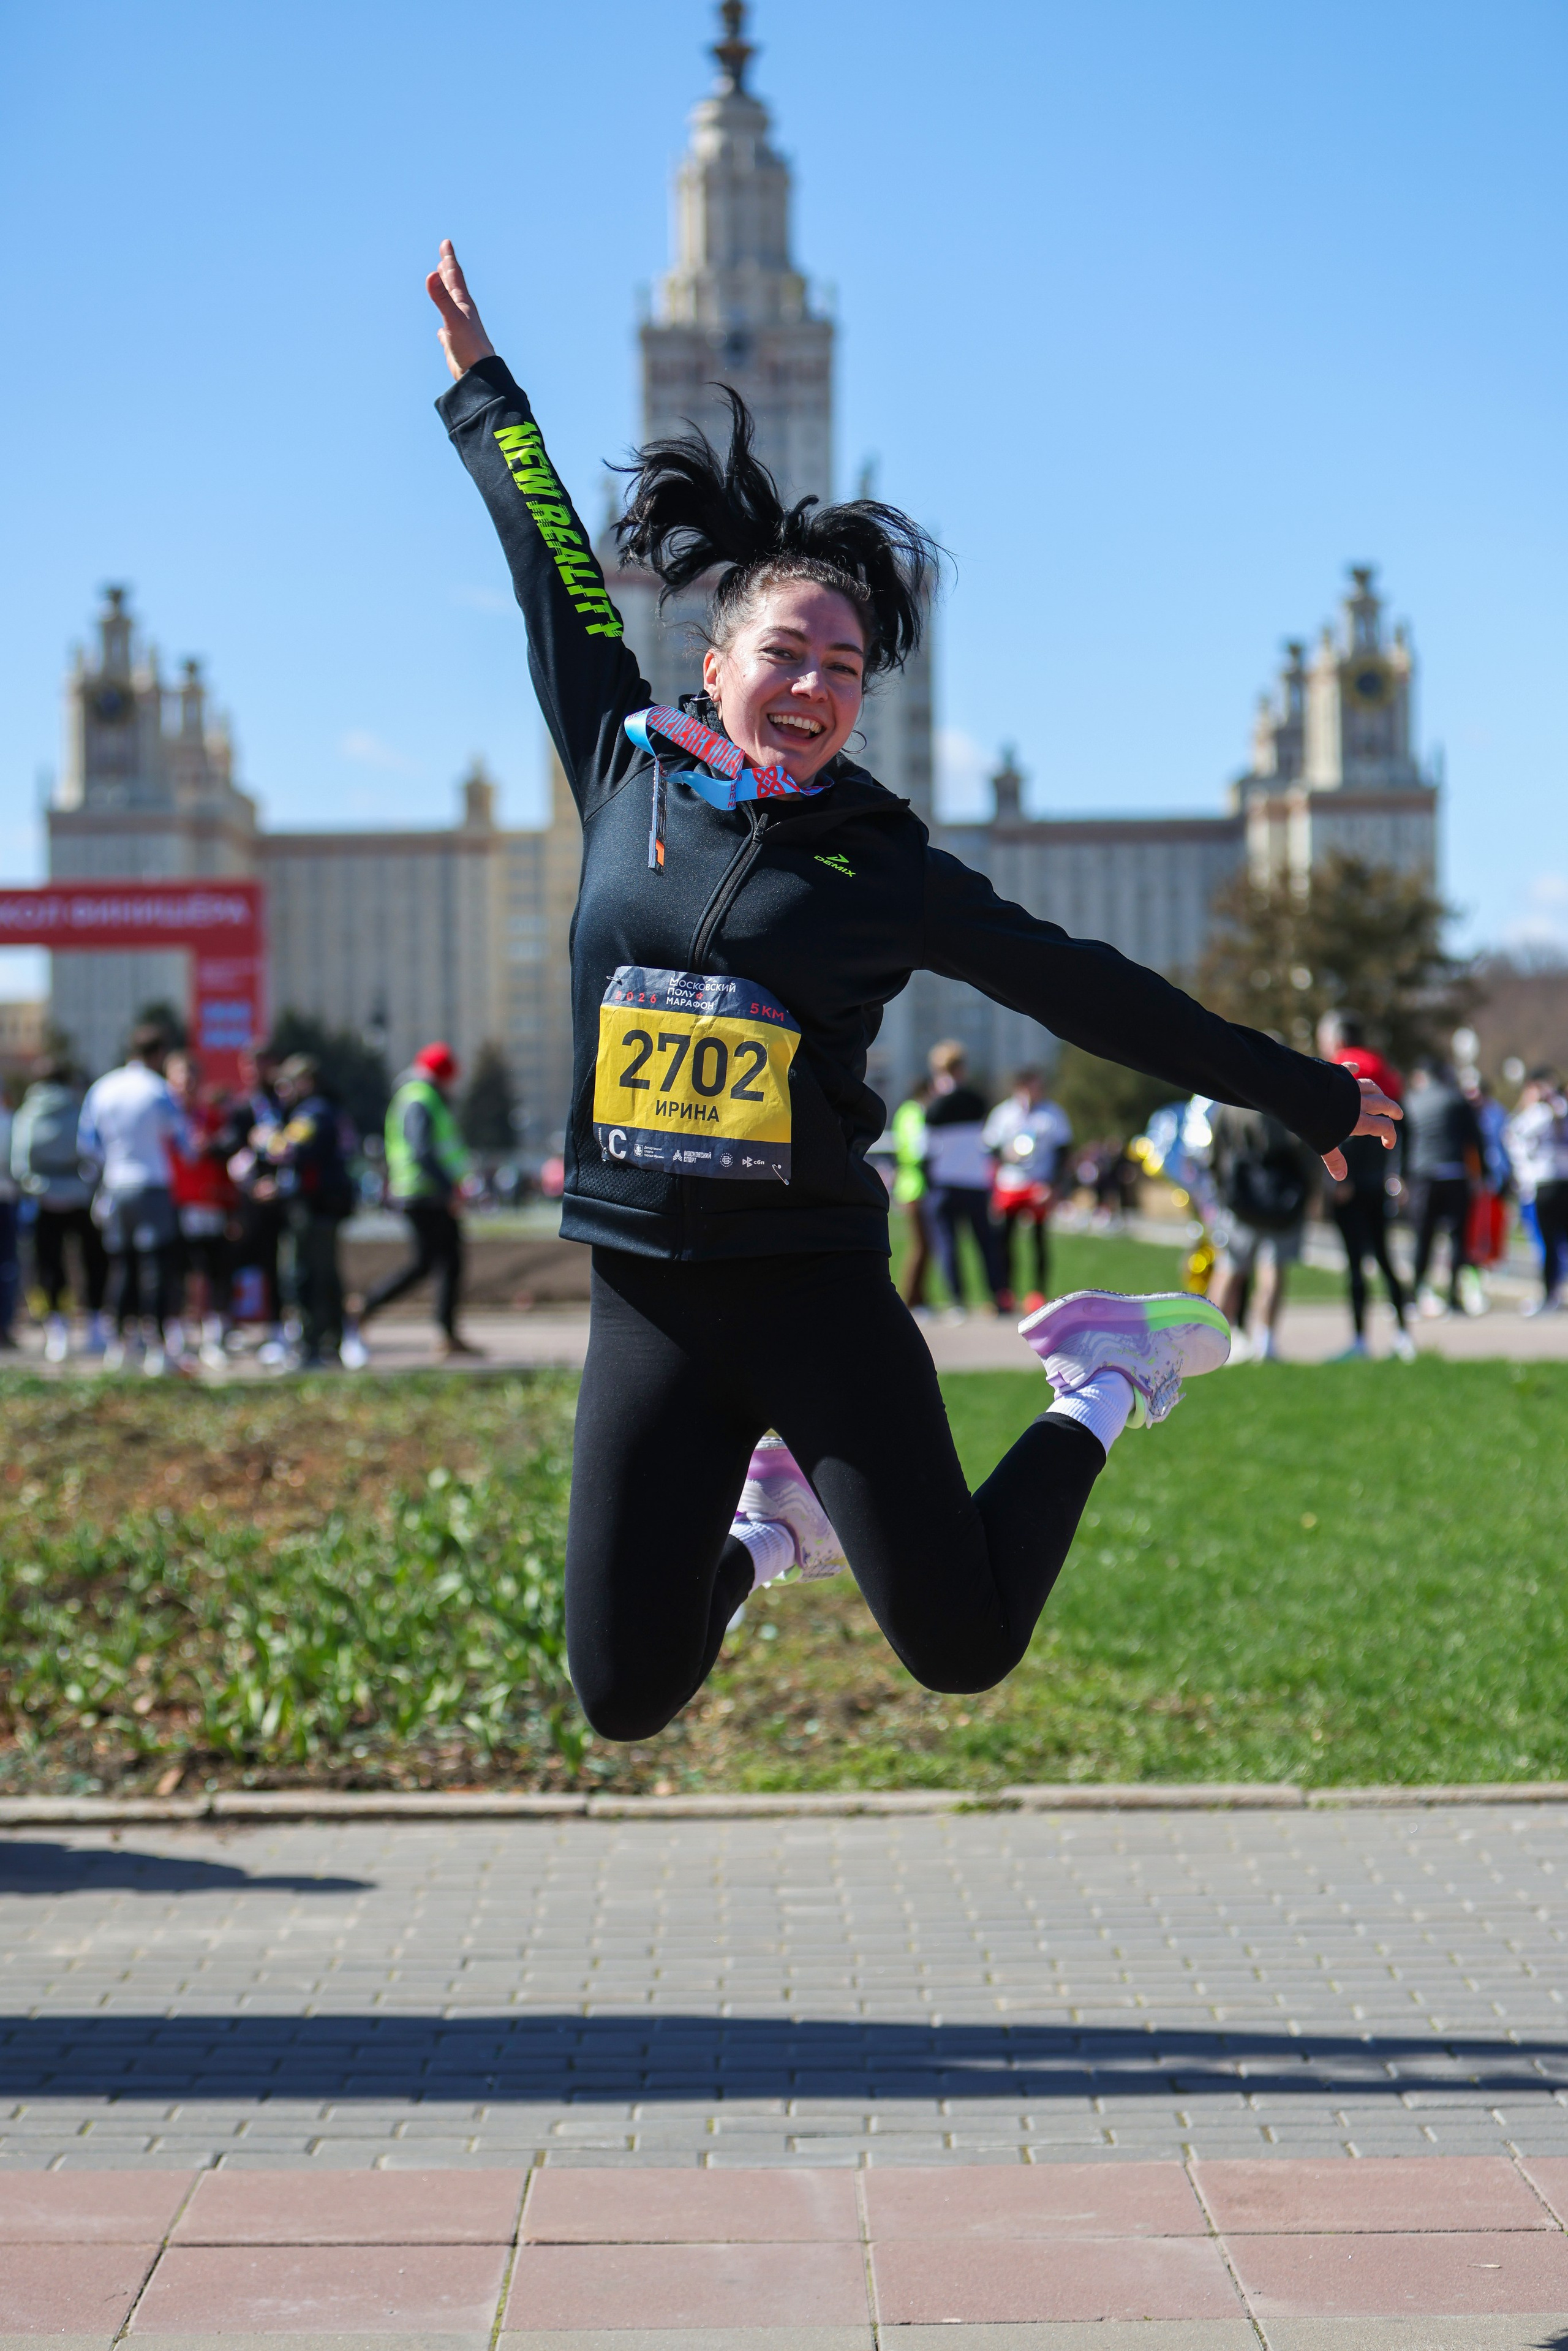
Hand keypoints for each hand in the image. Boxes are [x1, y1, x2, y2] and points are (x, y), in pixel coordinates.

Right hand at [426, 239, 495, 381]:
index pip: (455, 276)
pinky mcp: (457, 346)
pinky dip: (443, 329)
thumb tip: (432, 275)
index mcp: (464, 305)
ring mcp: (460, 330)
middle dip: (448, 272)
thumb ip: (441, 298)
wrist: (481, 375)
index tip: (446, 243)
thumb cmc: (470, 347)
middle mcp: (463, 315)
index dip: (449, 259)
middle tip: (445, 257)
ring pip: (451, 308)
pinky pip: (448, 333)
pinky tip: (440, 332)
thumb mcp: (453, 319)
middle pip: (454, 288)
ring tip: (442, 289)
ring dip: (446, 296)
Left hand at [1321, 1077, 1401, 1181]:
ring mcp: (1349, 1087)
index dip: (1390, 1136)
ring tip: (1381, 1096)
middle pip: (1384, 1104)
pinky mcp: (1337, 1075)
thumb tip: (1341, 1177)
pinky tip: (1355, 1069)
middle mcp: (1358, 1103)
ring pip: (1371, 1087)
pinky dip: (1353, 1069)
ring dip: (1379, 1092)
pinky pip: (1348, 1070)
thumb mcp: (1323, 1145)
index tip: (1388, 1144)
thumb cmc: (1311, 1123)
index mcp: (1358, 1121)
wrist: (1300, 1095)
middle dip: (1393, 1110)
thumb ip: (1334, 1159)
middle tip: (1398, 1114)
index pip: (1384, 1128)